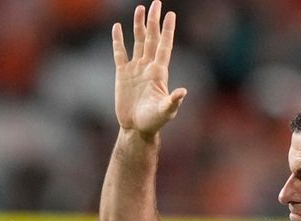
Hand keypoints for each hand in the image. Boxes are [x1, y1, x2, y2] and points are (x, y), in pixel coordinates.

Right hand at [112, 1, 186, 136]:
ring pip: (137, 42)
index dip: (168, 30)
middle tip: (156, 3)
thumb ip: (173, 101)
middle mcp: (148, 67)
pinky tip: (117, 28)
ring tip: (140, 9)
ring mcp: (135, 69)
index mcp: (159, 72)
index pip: (164, 46)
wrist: (137, 128)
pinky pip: (120, 53)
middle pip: (151, 38)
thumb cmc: (154, 121)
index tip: (170, 14)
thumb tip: (183, 92)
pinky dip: (118, 40)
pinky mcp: (122, 74)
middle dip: (153, 21)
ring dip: (138, 26)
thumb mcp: (165, 112)